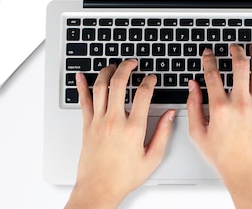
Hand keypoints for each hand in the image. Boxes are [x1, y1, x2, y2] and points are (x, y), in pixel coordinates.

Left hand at [65, 59, 175, 208]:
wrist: (98, 189)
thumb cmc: (124, 177)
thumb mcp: (152, 158)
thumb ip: (164, 133)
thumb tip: (170, 115)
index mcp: (134, 128)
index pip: (144, 94)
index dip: (150, 81)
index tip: (152, 79)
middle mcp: (114, 121)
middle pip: (119, 83)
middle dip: (127, 67)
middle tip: (132, 63)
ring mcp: (98, 122)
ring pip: (100, 87)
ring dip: (107, 72)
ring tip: (113, 66)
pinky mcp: (86, 126)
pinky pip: (83, 101)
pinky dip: (81, 86)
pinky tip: (80, 76)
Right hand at [187, 43, 251, 208]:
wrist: (247, 171)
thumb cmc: (223, 156)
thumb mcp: (198, 133)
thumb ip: (193, 107)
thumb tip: (192, 86)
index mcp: (220, 107)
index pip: (212, 74)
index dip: (209, 60)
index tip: (208, 53)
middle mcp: (240, 102)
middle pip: (239, 66)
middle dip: (235, 51)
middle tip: (233, 46)